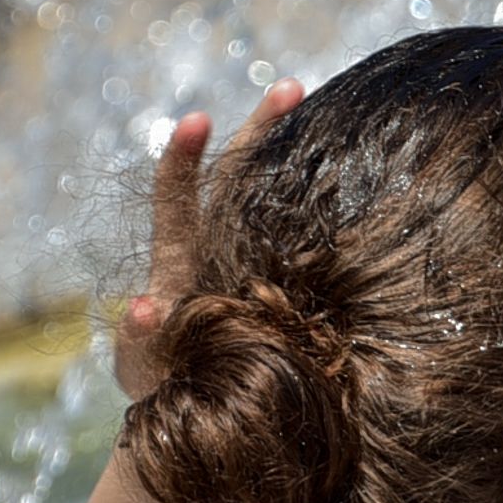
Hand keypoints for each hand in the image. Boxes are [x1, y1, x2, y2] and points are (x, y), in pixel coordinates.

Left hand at [116, 77, 306, 398]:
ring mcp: (253, 267)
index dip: (184, 160)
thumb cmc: (161, 390)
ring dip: (305, 165)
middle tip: (293, 86)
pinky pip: (311, 251)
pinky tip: (367, 197)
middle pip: (236, 180)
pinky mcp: (285, 291)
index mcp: (178, 265)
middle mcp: (216, 252)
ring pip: (275, 205)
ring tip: (335, 120)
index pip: (177, 200)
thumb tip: (142, 305)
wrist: (202, 416)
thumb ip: (135, 341)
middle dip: (260, 130)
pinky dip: (334, 222)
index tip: (198, 119)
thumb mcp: (139, 373)